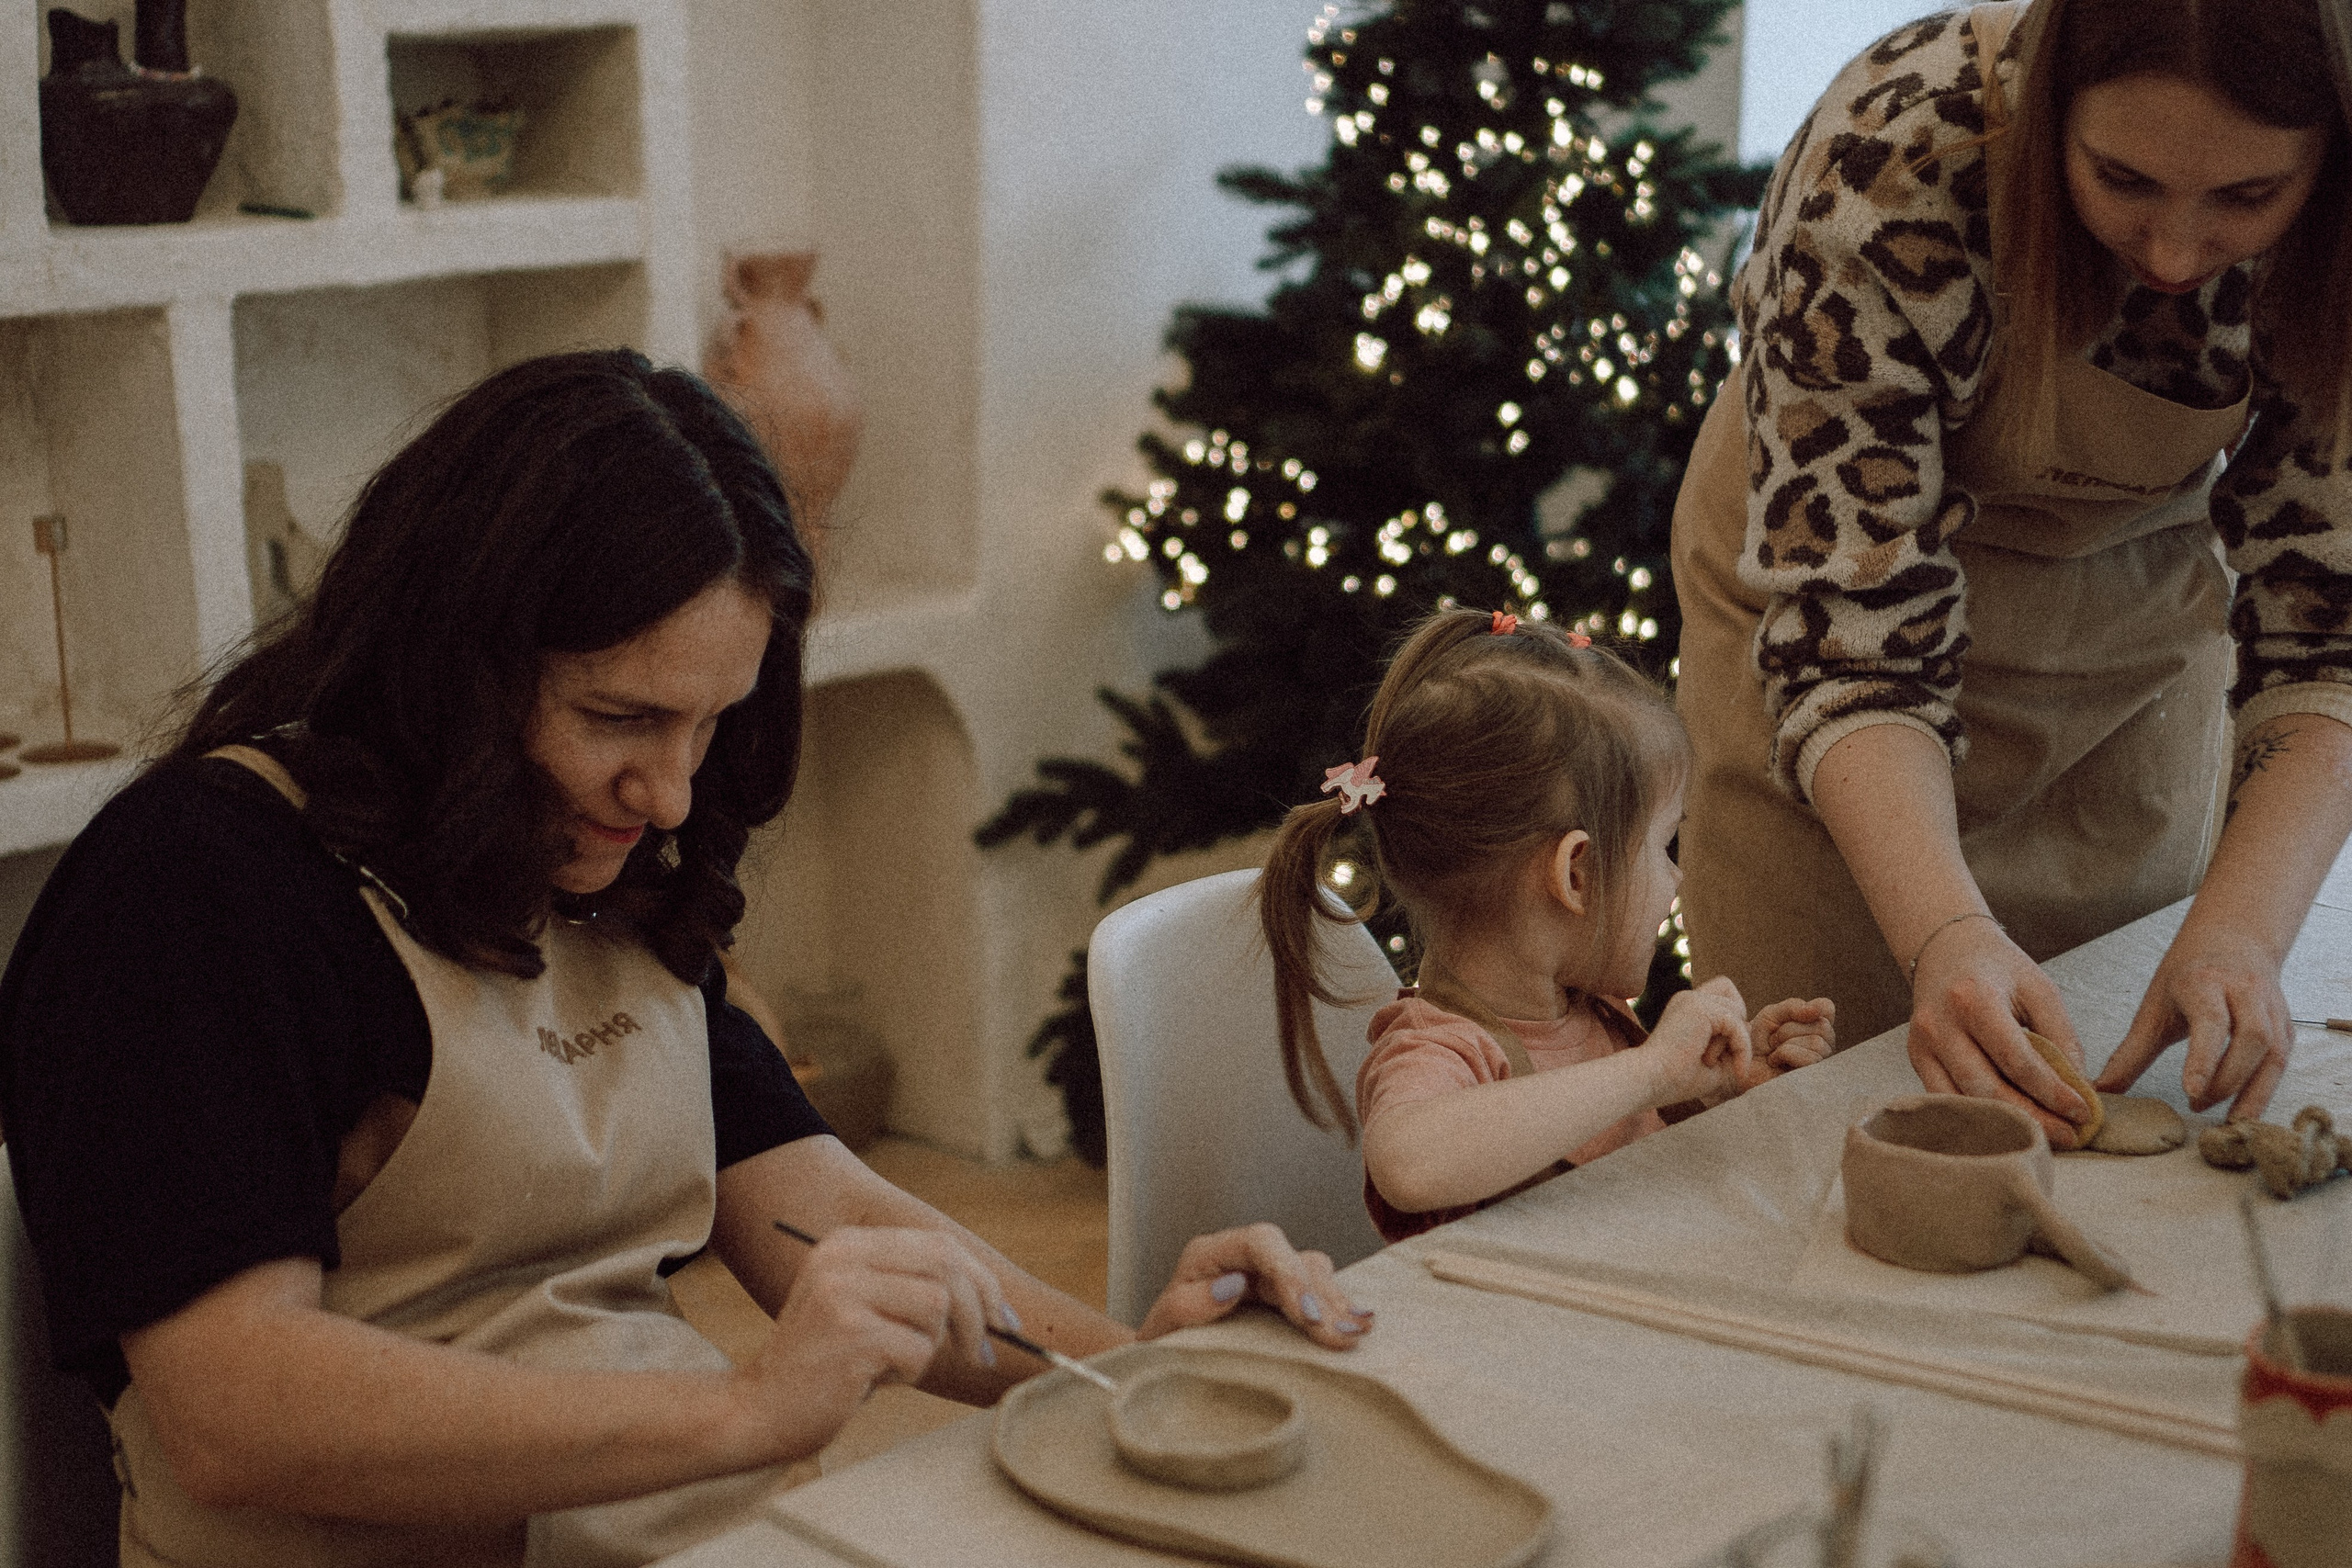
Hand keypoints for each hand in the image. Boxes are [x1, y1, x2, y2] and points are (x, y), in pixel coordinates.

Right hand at [745, 1226, 1013, 1448]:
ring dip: (929, 1348)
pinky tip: (871, 1380)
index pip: (939, 1244)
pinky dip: (908, 1373)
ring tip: (890, 1364)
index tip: (1003, 1317)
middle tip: (981, 1353)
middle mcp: (843, 1256)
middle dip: (978, 1312)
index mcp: (848, 1243)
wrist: (759, 1410)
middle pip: (947, 1266)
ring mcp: (844, 1292)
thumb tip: (992, 1298)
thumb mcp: (862, 1307)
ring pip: (936, 1308)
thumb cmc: (824, 1366)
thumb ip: (910, 1287)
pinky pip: (917, 1350)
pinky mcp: (851, 1333)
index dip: (982, 1281)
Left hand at [1135, 1223, 1370, 1348]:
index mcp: (1210, 1253)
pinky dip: (1338, 1307)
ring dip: (1336, 1302)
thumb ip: (1190, 1304)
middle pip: (1293, 1257)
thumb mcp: (1164, 1326)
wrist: (1161, 1359)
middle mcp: (1242, 1256)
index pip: (1260, 1242)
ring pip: (1312, 1271)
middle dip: (1320, 1296)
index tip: (1306, 1314)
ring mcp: (1264, 1273)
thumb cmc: (1161, 1341)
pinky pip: (1317, 1290)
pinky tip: (1359, 1323)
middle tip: (1341, 1336)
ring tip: (1357, 1332)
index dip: (1289, 1272)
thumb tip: (1234, 1285)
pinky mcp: (1281, 1295)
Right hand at [1644, 976, 1752, 1101]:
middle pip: (1730, 992)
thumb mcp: (1712, 1060)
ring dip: (1735, 1042)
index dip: (1731, 1019)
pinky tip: (1736, 1070)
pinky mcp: (1699, 1009)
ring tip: (1713, 1064)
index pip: (1721, 996)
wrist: (1649, 1081)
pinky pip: (1736, 1025)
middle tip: (1724, 1055)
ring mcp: (1692, 1000)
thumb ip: (1730, 1043)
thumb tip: (1752, 1032)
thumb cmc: (1675, 1080)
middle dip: (1736, 1023)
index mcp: (1686, 1009)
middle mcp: (1688, 999)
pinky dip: (1742, 1050)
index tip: (1723, 1055)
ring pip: (1736, 1011)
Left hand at [1750, 996, 1836, 1073]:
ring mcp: (1821, 1064)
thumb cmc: (1758, 1040)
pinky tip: (1775, 1062)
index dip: (1808, 1009)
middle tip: (1773, 1040)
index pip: (1826, 1007)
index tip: (1784, 1019)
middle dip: (1788, 1029)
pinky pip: (1810, 1058)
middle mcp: (1825, 1044)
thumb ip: (1794, 1007)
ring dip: (1785, 1043)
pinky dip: (1785, 1054)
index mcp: (1817, 1026)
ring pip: (1817, 1042)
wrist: (1741, 1066)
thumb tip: (1818, 1009)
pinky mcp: (1813, 1079)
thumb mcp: (1771, 1015)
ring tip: (1773, 1052)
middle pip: (1821, 1025)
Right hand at [1905, 916, 2092, 1147]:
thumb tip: (2079, 1090)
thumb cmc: (1998, 967)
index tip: (2082, 1112)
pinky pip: (1946, 1100)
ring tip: (2045, 1135)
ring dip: (2008, 1124)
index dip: (2053, 1093)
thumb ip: (2062, 1038)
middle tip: (2069, 1136)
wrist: (1947, 948)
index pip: (2017, 1061)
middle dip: (2034, 1119)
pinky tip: (2008, 1124)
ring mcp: (1922, 1044)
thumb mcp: (2040, 990)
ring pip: (1964, 1101)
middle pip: (1987, 1089)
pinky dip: (1979, 1116)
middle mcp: (1940, 1024)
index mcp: (1973, 999)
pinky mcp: (1916, 1058)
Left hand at [2098, 917, 2292, 1118]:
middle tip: (2197, 1106)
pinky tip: (2244, 1111)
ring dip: (2253, 1093)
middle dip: (2227, 1079)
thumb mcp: (2154, 1008)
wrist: (2232, 943)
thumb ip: (2130, 1053)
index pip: (2212, 1021)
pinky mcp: (2287, 1028)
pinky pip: (2282, 1063)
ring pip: (2274, 1053)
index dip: (2204, 1058)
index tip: (2192, 1091)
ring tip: (2225, 1121)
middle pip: (2252, 1038)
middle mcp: (2245, 992)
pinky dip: (2265, 1090)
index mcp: (2205, 982)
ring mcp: (2272, 1009)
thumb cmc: (2187, 979)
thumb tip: (2101, 1091)